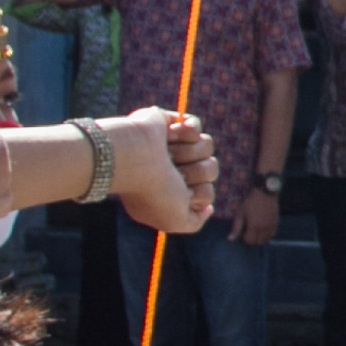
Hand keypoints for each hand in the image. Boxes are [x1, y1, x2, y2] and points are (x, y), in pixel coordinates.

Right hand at [114, 111, 218, 234]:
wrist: (134, 158)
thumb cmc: (154, 191)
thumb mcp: (174, 221)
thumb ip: (193, 222)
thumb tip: (208, 208)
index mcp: (168, 191)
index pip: (206, 192)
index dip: (198, 194)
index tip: (176, 193)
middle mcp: (170, 169)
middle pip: (211, 169)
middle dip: (195, 172)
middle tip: (171, 171)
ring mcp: (170, 146)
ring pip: (207, 146)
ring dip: (189, 152)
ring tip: (166, 153)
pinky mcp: (168, 123)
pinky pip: (195, 125)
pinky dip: (185, 132)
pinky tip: (168, 136)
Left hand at [231, 186, 280, 247]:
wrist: (265, 193)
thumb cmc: (250, 203)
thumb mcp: (240, 214)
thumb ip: (236, 228)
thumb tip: (230, 240)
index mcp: (254, 227)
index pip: (249, 241)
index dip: (244, 238)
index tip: (243, 232)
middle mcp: (264, 229)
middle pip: (258, 242)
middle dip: (252, 240)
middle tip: (248, 232)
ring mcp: (271, 226)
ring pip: (266, 240)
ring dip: (260, 239)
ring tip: (255, 231)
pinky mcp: (276, 223)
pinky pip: (272, 234)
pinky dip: (267, 235)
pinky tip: (263, 230)